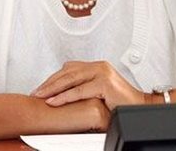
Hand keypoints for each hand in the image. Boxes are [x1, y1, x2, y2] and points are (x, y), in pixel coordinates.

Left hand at [31, 61, 146, 110]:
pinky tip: (54, 101)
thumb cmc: (121, 103)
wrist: (139, 109)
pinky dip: (64, 96)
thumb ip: (86, 87)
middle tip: (36, 92)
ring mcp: (102, 73)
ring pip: (71, 79)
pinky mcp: (104, 83)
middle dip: (50, 82)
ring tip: (41, 96)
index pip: (70, 68)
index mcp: (97, 66)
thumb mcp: (100, 91)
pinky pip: (79, 90)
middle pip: (67, 71)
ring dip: (53, 88)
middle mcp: (99, 66)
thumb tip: (66, 92)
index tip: (42, 87)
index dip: (54, 77)